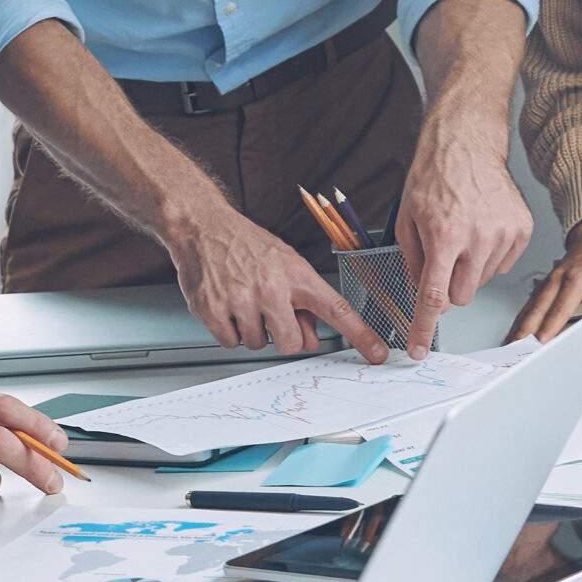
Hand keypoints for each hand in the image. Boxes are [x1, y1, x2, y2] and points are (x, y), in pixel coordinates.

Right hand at [171, 210, 388, 361]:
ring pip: (257, 344)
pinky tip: (226, 305)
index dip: (361, 335)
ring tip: (242, 300)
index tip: (378, 354)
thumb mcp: (284, 264)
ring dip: (252, 330)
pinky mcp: (214, 310)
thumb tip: (309, 340)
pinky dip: (229, 330)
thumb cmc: (246, 244)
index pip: (337, 310)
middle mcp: (272, 289)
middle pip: (290, 344)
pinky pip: (231, 342)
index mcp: (296, 276)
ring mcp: (242, 301)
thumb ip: (301, 303)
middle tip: (269, 315)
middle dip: (282, 336)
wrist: (203, 226)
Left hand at [396, 146, 533, 357]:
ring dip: (469, 269)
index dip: (424, 326)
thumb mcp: (407, 220)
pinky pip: (502, 265)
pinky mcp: (521, 230)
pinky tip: (480, 231)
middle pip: (462, 295)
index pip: (434, 296)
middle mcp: (478, 238)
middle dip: (448, 287)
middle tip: (443, 260)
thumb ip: (413, 262)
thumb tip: (420, 294)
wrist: (466, 146)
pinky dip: (488, 256)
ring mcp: (504, 234)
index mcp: (445, 236)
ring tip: (462, 234)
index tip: (419, 348)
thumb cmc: (434, 178)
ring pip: (482, 281)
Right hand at [509, 211, 581, 340]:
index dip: (550, 325)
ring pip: (531, 307)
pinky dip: (522, 319)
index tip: (542, 342)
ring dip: (520, 326)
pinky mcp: (546, 285)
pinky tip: (516, 333)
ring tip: (511, 346)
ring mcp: (549, 282)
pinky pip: (531, 304)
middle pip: (539, 309)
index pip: (561, 307)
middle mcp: (558, 279)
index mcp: (577, 278)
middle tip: (518, 351)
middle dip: (527, 330)